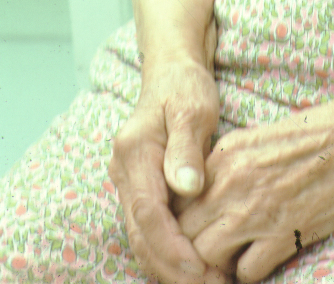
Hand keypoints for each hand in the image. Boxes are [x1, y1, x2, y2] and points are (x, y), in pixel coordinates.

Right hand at [109, 53, 229, 283]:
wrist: (172, 70)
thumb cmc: (185, 86)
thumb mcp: (192, 108)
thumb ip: (187, 147)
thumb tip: (187, 188)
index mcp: (134, 153)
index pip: (148, 213)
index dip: (172, 248)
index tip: (201, 269)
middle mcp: (124, 173)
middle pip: (141, 236)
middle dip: (172, 269)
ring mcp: (129, 183)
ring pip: (144, 238)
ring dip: (171, 266)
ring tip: (209, 281)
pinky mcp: (141, 189)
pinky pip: (151, 230)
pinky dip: (170, 252)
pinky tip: (197, 264)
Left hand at [175, 94, 333, 282]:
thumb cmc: (317, 136)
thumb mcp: (259, 137)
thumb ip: (226, 164)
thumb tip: (204, 191)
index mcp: (225, 156)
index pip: (178, 199)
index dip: (180, 220)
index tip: (189, 229)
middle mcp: (231, 184)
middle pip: (184, 231)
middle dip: (188, 247)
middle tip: (201, 256)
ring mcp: (255, 212)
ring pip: (205, 256)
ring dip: (214, 265)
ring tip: (226, 265)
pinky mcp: (281, 236)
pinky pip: (244, 272)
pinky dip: (247, 273)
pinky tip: (258, 262)